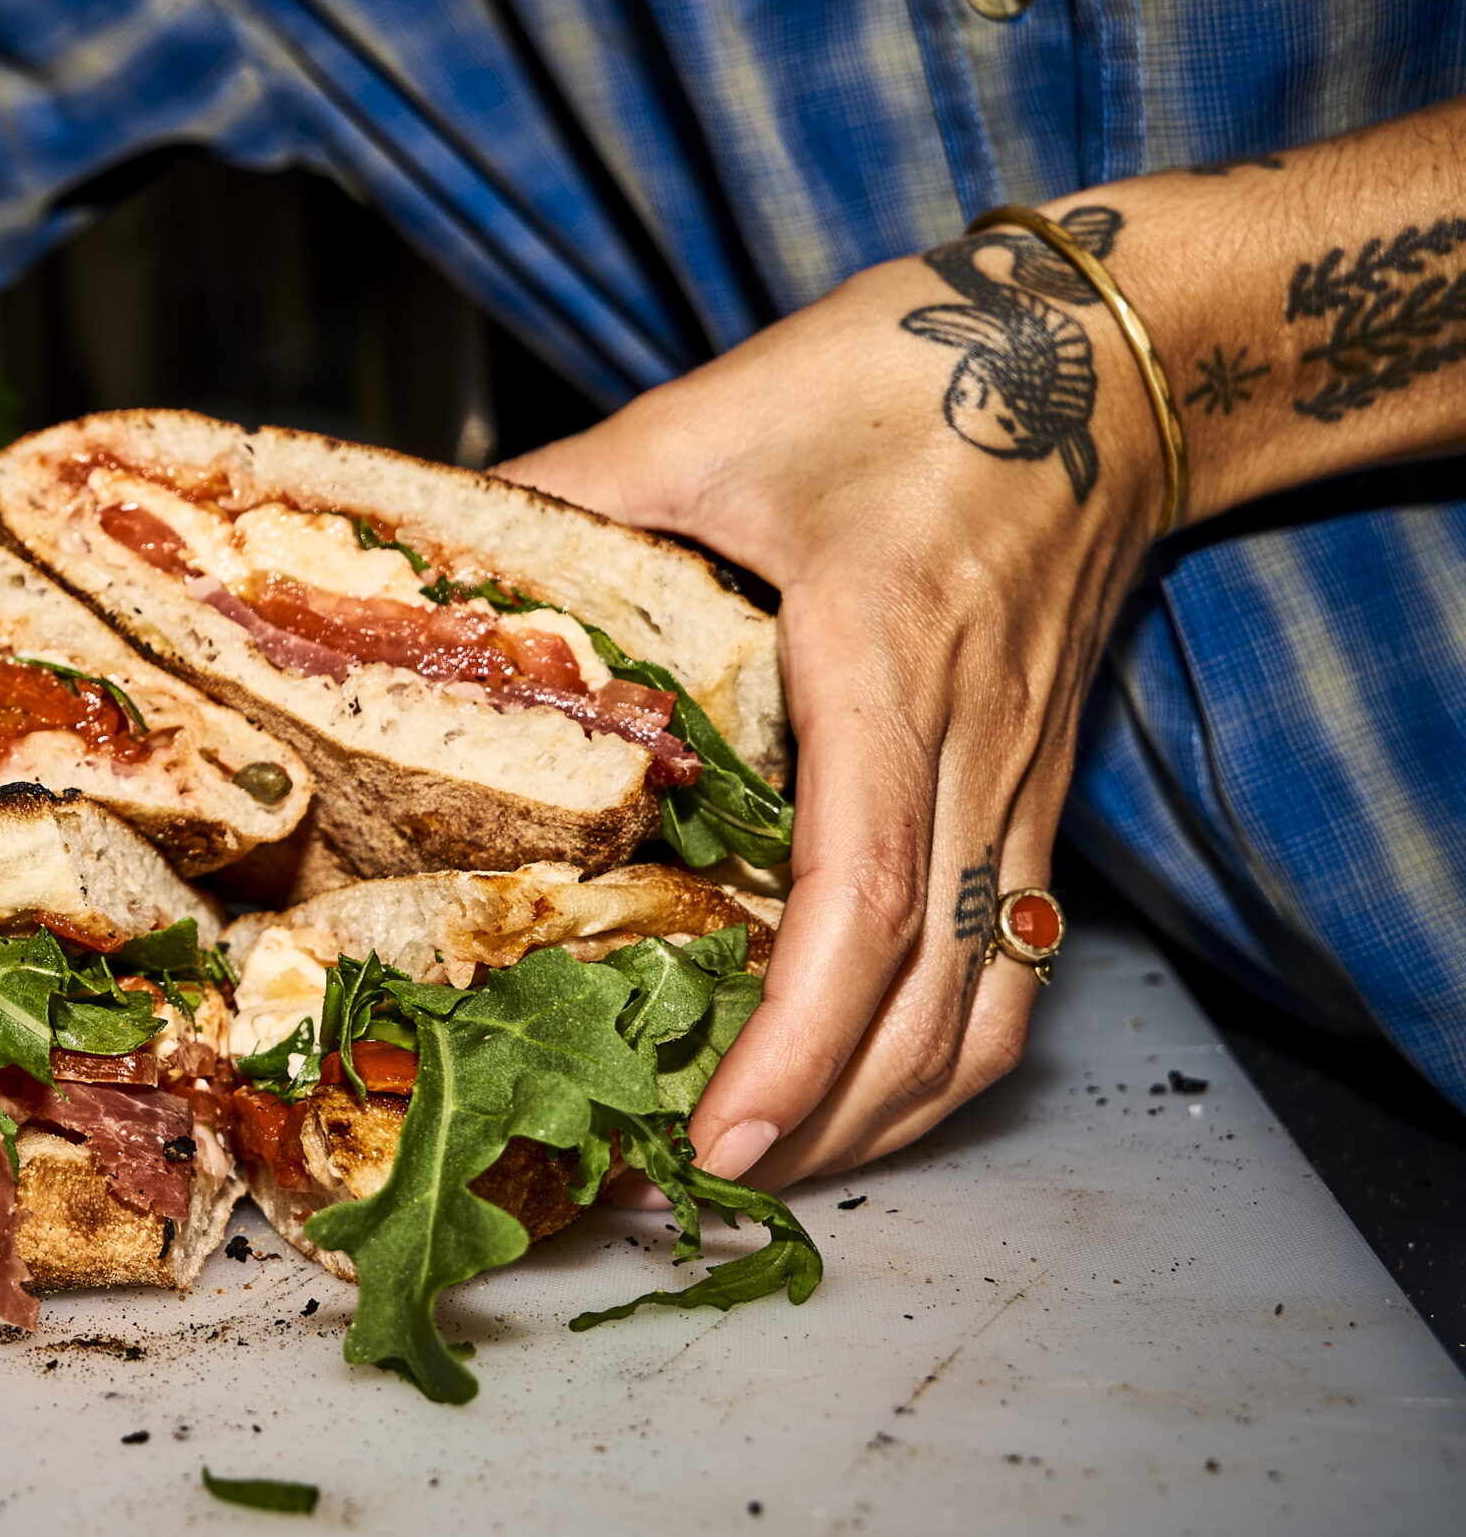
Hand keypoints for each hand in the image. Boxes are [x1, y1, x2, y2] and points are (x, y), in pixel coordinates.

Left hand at [493, 234, 1161, 1192]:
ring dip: (899, 1106)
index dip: (798, 1040)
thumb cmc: (909, 376)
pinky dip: (951, 1045)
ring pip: (995, 997)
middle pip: (930, 989)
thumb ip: (574, 491)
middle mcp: (975, 747)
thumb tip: (434, 563)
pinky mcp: (1039, 785)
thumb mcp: (715, 416)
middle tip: (709, 1180)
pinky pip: (1018, 953)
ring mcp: (1023, 777)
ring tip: (784, 1160)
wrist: (1102, 356)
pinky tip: (872, 1078)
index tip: (722, 1132)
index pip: (860, 900)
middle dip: (832, 1116)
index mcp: (888, 666)